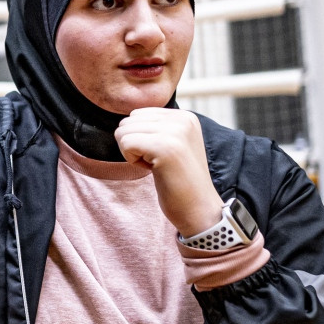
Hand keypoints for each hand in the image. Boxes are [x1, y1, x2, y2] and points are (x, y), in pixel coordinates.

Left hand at [114, 108, 223, 237]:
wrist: (199, 209)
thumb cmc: (180, 182)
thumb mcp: (173, 145)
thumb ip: (156, 128)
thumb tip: (126, 119)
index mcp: (185, 116)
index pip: (138, 114)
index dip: (141, 138)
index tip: (161, 155)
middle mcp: (182, 119)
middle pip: (128, 121)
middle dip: (134, 144)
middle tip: (158, 163)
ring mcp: (175, 132)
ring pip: (124, 131)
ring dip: (133, 153)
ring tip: (157, 166)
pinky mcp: (164, 147)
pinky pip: (125, 143)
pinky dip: (132, 161)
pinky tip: (154, 170)